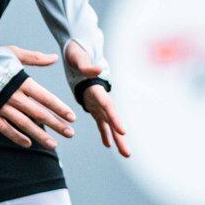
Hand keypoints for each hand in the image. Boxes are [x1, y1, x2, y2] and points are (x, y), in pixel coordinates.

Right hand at [0, 45, 75, 149]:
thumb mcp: (12, 53)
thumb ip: (35, 58)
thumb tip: (54, 58)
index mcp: (21, 81)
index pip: (45, 98)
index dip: (59, 108)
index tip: (72, 118)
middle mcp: (13, 96)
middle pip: (38, 113)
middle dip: (56, 124)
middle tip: (70, 134)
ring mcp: (0, 106)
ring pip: (24, 124)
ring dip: (39, 135)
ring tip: (53, 144)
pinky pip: (4, 128)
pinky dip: (16, 136)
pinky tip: (27, 144)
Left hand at [65, 42, 128, 157]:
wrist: (76, 51)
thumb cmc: (76, 54)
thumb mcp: (78, 58)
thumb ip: (87, 65)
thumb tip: (98, 68)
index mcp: (97, 89)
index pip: (108, 106)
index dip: (115, 118)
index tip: (123, 131)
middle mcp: (100, 97)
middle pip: (113, 120)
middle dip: (120, 137)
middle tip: (127, 153)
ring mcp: (98, 102)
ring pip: (109, 124)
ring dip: (116, 139)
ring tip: (125, 153)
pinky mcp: (93, 104)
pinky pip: (100, 121)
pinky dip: (104, 132)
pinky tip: (108, 145)